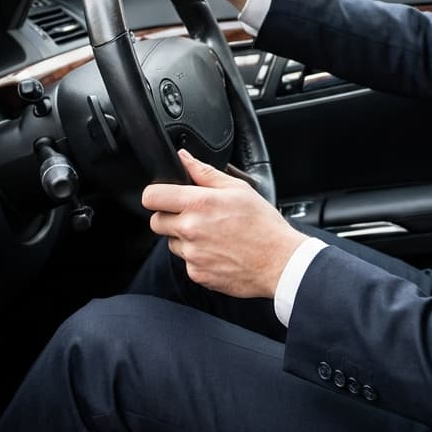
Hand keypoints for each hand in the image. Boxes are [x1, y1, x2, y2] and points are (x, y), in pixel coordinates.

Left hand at [142, 150, 308, 297]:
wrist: (279, 262)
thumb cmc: (263, 225)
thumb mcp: (238, 189)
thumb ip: (204, 172)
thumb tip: (184, 158)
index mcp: (199, 204)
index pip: (152, 197)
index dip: (157, 194)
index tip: (165, 196)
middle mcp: (190, 230)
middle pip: (156, 221)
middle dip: (169, 216)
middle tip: (193, 215)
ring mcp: (192, 254)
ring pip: (171, 242)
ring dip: (184, 237)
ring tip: (212, 234)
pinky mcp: (197, 273)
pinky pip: (186, 261)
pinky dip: (197, 256)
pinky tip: (218, 250)